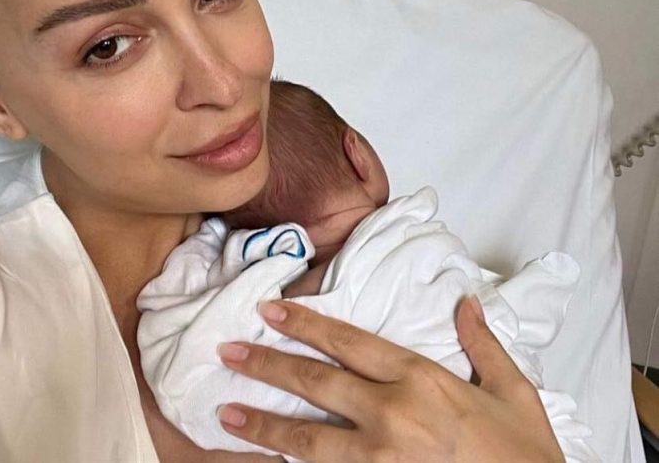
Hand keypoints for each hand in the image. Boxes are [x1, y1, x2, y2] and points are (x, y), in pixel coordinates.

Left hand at [216, 297, 564, 462]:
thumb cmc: (524, 456)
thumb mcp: (514, 393)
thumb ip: (483, 344)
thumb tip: (465, 302)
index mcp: (421, 379)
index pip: (349, 341)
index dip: (305, 322)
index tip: (271, 310)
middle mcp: (393, 414)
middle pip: (317, 382)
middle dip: (268, 364)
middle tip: (229, 351)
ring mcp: (380, 459)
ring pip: (308, 437)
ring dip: (263, 424)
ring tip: (225, 413)